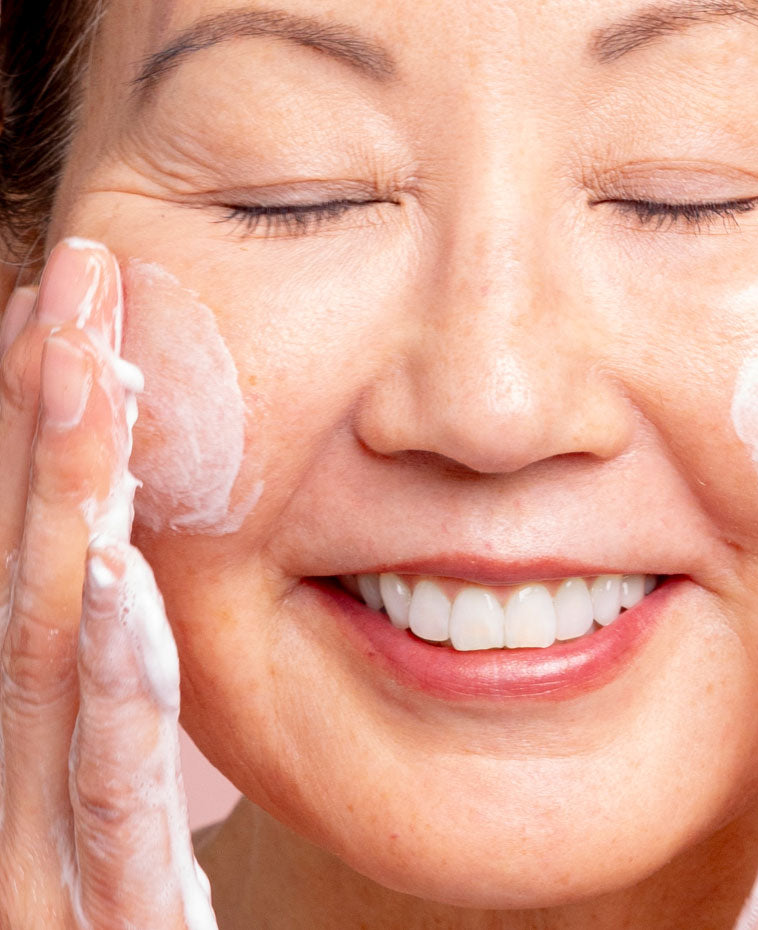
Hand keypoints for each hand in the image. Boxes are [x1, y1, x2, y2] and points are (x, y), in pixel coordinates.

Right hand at [0, 241, 217, 927]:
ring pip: (47, 655)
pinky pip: (98, 792)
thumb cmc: (109, 925)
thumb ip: (114, 710)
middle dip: (48, 428)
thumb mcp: (117, 818)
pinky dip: (100, 685)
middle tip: (78, 287)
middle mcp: (21, 775)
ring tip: (83, 373)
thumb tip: (111, 571)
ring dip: (62, 510)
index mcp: (39, 739)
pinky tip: (117, 582)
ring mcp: (41, 846)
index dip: (43, 437)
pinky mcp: (85, 920)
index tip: (74, 319)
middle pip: (37, 575)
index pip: (43, 563)